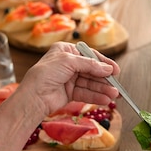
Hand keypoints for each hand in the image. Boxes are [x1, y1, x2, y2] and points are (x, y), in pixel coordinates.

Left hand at [0, 43, 120, 150]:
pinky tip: (105, 100)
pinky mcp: (69, 93)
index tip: (115, 70)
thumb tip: (108, 69)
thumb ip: (90, 65)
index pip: (89, 56)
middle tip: (117, 86)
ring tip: (114, 95)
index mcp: (66, 51)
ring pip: (90, 84)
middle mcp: (68, 64)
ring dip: (102, 89)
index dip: (103, 63)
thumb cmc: (45, 74)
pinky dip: (96, 96)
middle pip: (92, 71)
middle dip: (105, 79)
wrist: (34, 96)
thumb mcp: (69, 62)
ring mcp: (69, 79)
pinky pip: (86, 93)